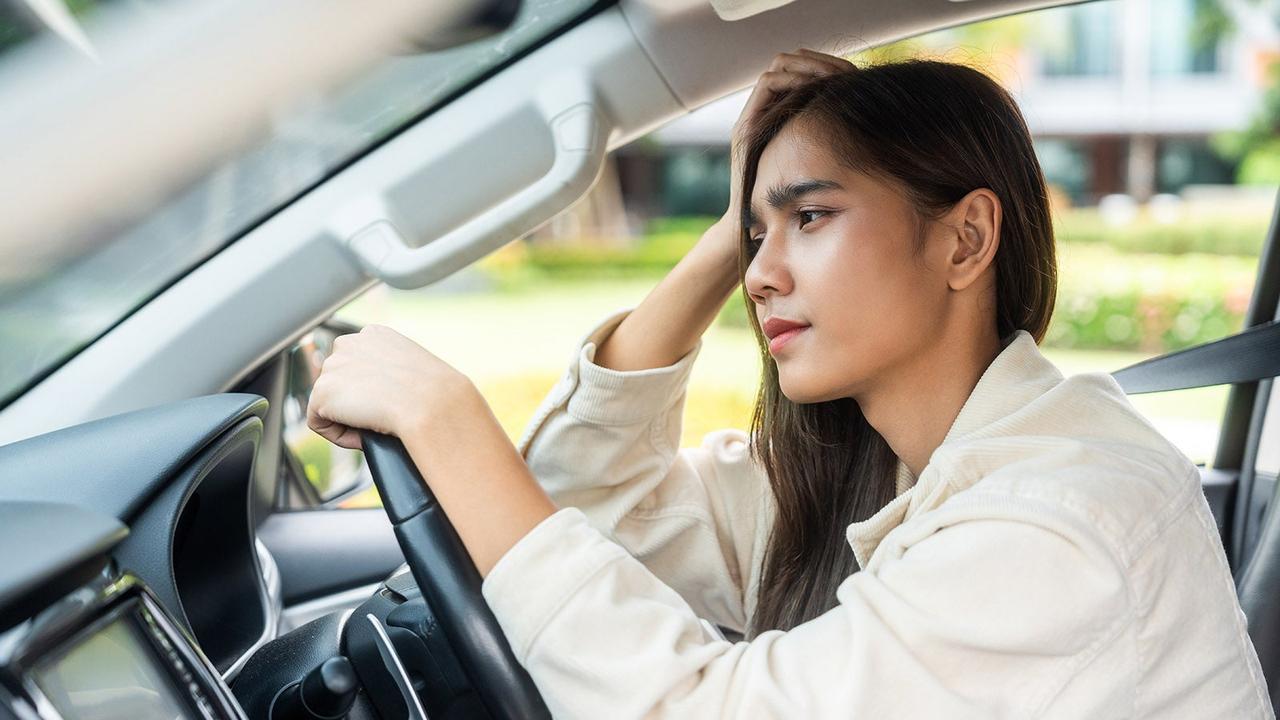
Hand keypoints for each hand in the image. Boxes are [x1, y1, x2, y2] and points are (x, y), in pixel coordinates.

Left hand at [306, 324, 475, 449]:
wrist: (431, 404)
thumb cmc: (436, 394)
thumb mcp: (417, 373)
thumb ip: (392, 374)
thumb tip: (380, 395)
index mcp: (374, 335)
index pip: (356, 365)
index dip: (369, 389)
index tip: (387, 404)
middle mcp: (349, 343)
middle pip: (339, 383)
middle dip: (355, 402)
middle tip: (381, 418)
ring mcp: (333, 366)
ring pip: (329, 404)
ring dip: (349, 419)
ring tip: (376, 424)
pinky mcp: (322, 392)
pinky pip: (320, 423)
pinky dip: (340, 435)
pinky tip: (364, 433)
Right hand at [725, 49, 853, 222]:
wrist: (757, 221)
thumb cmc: (793, 198)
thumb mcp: (819, 157)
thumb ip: (830, 135)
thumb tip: (865, 114)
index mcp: (782, 113)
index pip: (801, 69)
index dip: (826, 64)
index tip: (850, 72)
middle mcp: (765, 109)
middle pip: (789, 61)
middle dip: (818, 60)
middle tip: (843, 70)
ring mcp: (753, 116)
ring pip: (778, 67)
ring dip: (806, 66)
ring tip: (830, 78)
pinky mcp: (746, 125)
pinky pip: (767, 84)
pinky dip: (792, 80)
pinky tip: (814, 91)